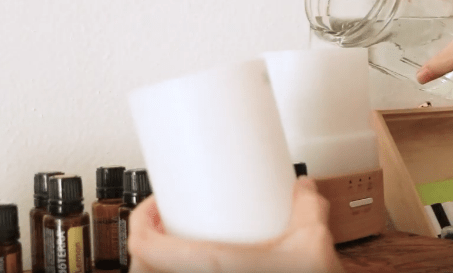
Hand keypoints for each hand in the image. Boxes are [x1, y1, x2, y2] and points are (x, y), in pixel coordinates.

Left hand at [128, 177, 345, 272]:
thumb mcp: (312, 243)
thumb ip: (306, 208)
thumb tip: (302, 188)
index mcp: (212, 268)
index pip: (146, 248)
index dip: (141, 221)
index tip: (154, 205)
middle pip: (143, 267)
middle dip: (148, 241)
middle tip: (163, 221)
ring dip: (159, 264)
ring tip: (177, 244)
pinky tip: (195, 268)